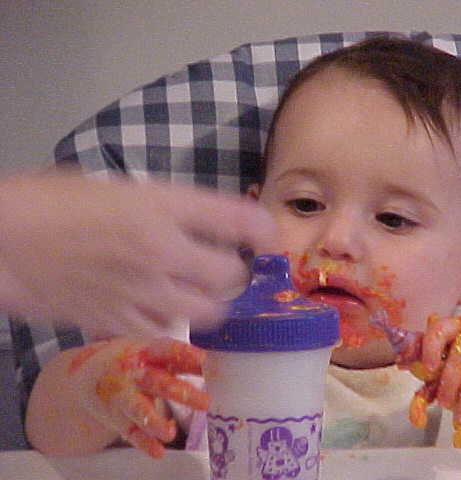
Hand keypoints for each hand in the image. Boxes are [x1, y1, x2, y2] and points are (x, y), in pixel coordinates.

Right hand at [0, 171, 276, 335]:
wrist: (2, 240)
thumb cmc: (53, 202)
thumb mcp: (118, 188)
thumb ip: (164, 207)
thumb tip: (203, 222)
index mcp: (160, 206)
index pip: (234, 218)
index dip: (262, 229)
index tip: (269, 236)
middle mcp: (161, 250)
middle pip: (231, 276)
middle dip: (236, 274)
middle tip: (226, 268)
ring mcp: (142, 291)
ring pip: (207, 313)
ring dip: (210, 303)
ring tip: (198, 293)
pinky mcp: (118, 320)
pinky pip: (164, 331)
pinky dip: (169, 321)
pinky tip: (159, 309)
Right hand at [69, 336, 209, 457]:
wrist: (87, 372)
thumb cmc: (135, 360)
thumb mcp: (154, 352)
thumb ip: (182, 360)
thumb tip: (216, 368)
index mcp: (146, 352)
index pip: (165, 350)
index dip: (183, 353)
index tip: (203, 359)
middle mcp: (133, 374)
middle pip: (157, 382)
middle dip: (181, 392)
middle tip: (206, 402)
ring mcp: (123, 396)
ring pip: (138, 409)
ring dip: (154, 422)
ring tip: (170, 433)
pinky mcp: (117, 417)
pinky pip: (130, 431)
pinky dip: (144, 443)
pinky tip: (158, 452)